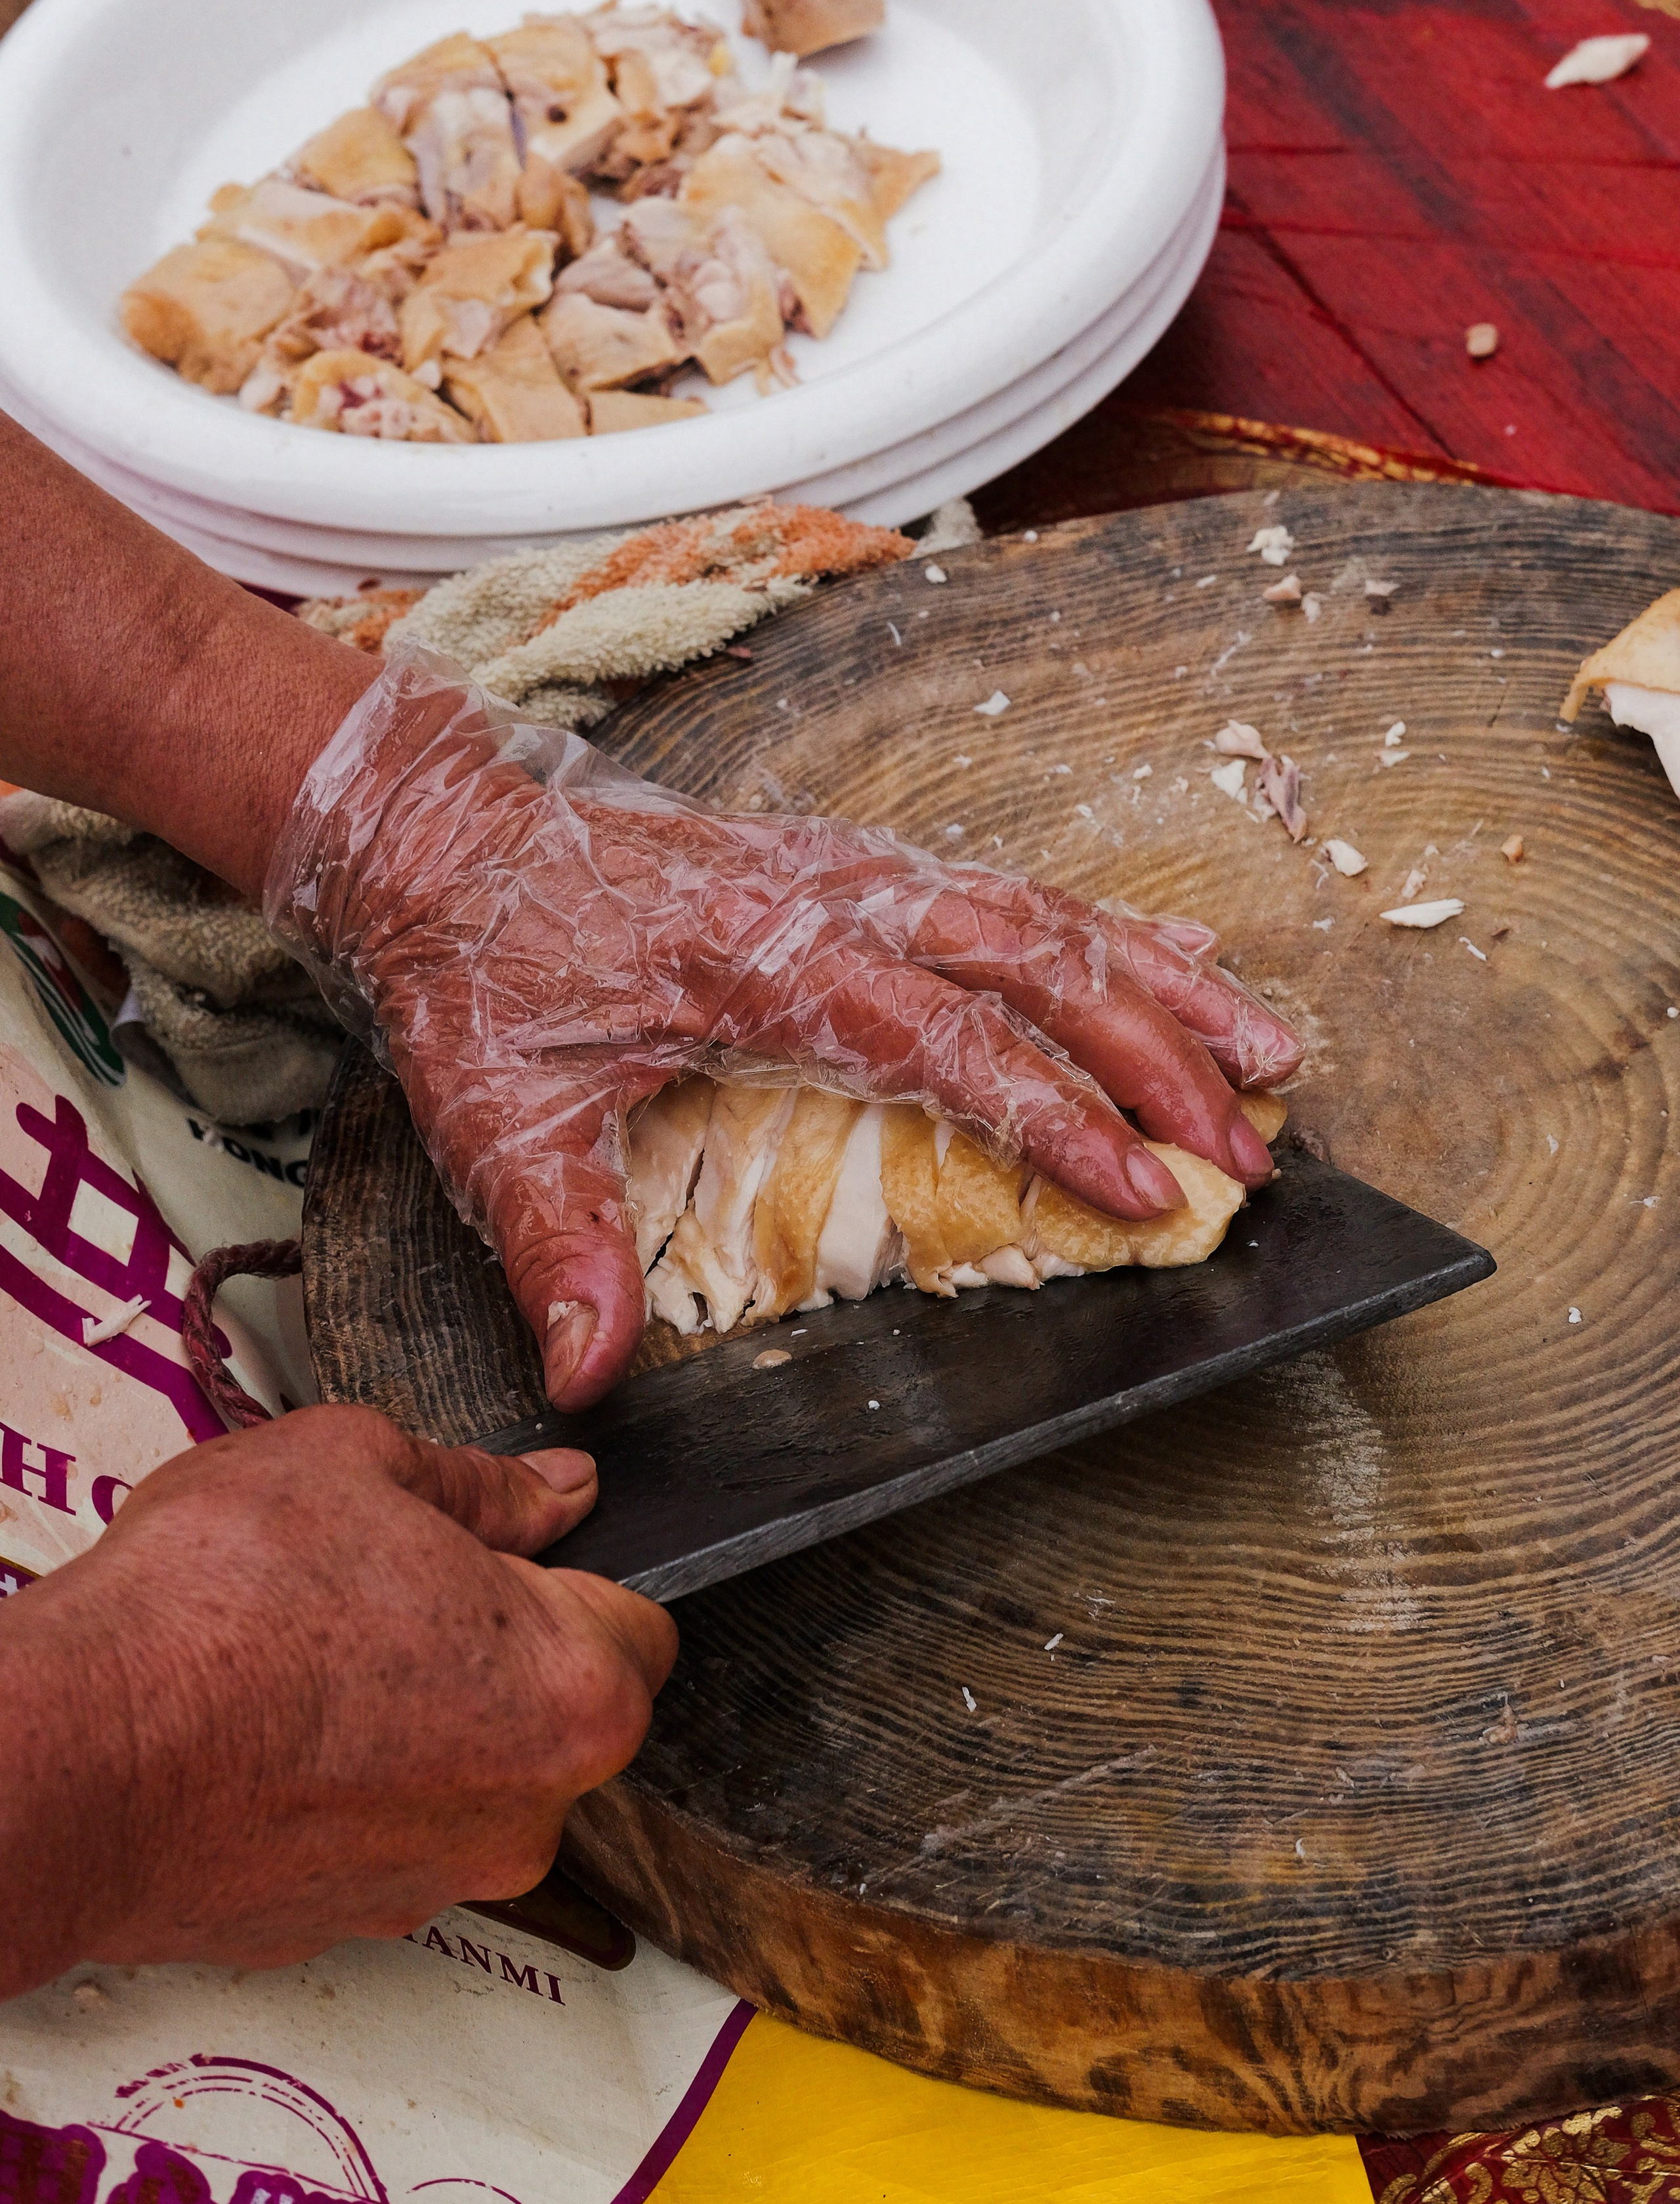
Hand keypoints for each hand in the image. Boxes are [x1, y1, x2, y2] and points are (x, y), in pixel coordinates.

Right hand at [0, 1405, 674, 1998]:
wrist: (76, 1753)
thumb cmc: (213, 1610)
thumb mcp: (359, 1463)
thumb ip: (484, 1484)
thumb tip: (553, 1491)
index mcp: (573, 1692)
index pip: (644, 1622)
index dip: (578, 1568)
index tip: (516, 1543)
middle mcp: (528, 1812)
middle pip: (561, 1708)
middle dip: (499, 1643)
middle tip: (393, 1583)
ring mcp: (437, 1882)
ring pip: (470, 1774)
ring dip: (420, 1714)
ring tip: (314, 1649)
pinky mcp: (347, 1923)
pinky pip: (386, 1832)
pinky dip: (351, 1782)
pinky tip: (278, 1725)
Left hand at [268, 650, 1302, 1410]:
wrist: (443, 834)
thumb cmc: (477, 972)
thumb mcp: (494, 1114)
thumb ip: (555, 1244)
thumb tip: (587, 1377)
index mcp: (758, 956)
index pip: (942, 1039)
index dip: (1054, 1115)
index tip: (1147, 1189)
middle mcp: (827, 897)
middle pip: (1031, 962)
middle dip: (1157, 1052)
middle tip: (1254, 1139)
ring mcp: (851, 870)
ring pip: (1043, 914)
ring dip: (1163, 981)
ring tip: (1272, 1047)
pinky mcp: (855, 866)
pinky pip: (1007, 889)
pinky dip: (1106, 927)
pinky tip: (1181, 957)